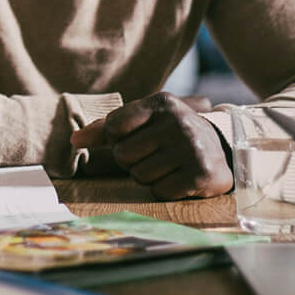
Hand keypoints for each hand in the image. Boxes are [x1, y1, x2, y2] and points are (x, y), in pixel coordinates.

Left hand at [70, 92, 232, 199]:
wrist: (221, 147)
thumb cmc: (171, 133)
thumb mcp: (144, 120)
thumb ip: (107, 128)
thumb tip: (74, 140)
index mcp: (161, 103)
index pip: (113, 127)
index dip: (117, 139)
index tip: (134, 138)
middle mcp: (177, 122)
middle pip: (123, 155)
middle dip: (132, 161)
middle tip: (154, 155)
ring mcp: (190, 148)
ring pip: (140, 176)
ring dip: (149, 177)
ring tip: (168, 165)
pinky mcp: (200, 174)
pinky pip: (160, 192)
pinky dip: (165, 190)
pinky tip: (179, 178)